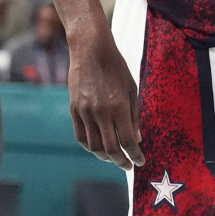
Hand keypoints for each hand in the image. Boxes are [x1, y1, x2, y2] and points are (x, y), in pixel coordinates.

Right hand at [67, 29, 144, 169]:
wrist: (91, 50)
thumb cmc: (116, 67)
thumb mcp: (131, 89)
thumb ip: (134, 116)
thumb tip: (136, 139)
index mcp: (118, 107)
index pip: (127, 141)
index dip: (135, 155)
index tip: (140, 161)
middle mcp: (100, 112)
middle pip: (110, 149)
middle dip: (121, 161)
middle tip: (128, 165)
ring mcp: (84, 112)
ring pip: (93, 146)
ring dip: (106, 157)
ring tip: (115, 158)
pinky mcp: (74, 110)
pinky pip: (81, 136)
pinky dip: (90, 147)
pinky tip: (99, 148)